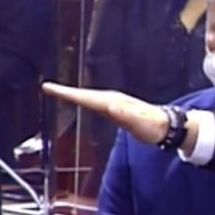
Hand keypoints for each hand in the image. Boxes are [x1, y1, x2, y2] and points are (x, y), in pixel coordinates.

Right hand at [41, 82, 198, 150]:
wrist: (166, 126)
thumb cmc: (152, 127)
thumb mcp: (139, 124)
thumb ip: (126, 116)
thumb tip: (111, 107)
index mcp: (112, 102)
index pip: (85, 98)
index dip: (66, 94)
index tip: (49, 88)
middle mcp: (111, 100)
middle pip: (84, 95)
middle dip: (65, 92)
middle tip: (47, 87)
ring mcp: (114, 103)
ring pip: (89, 97)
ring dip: (73, 95)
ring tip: (57, 92)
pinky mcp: (116, 109)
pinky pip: (95, 102)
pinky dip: (84, 100)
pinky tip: (81, 101)